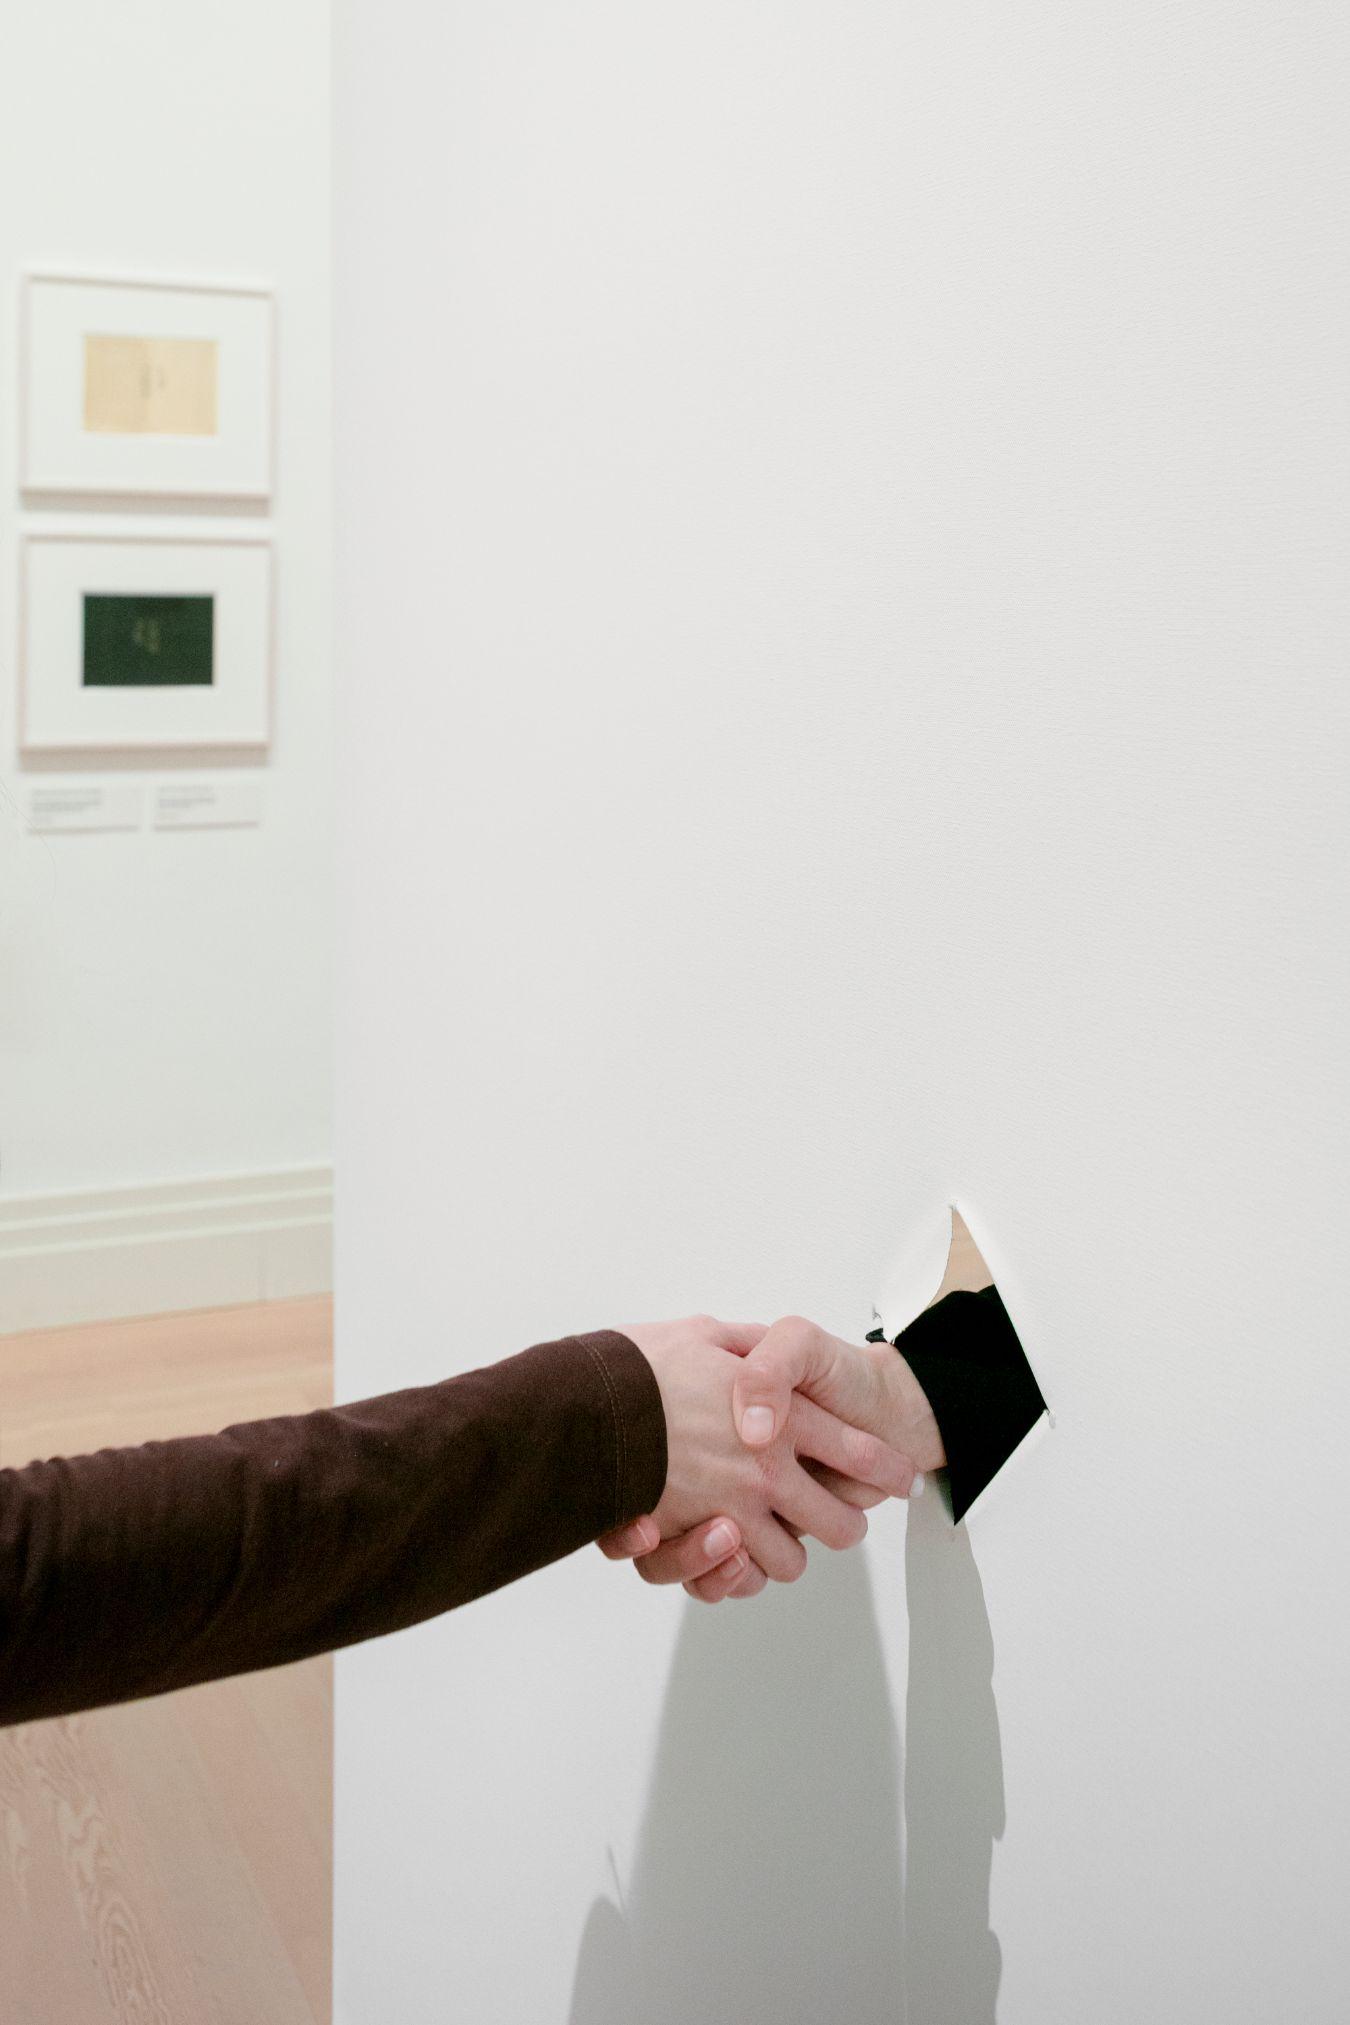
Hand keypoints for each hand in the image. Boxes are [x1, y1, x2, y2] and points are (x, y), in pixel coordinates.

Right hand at [595, 1314, 921, 1598]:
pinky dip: (738, 1572)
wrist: (586, 1402)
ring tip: (782, 1534)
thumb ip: (748, 1347)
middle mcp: (764, 1467)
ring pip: (790, 1560)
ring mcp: (732, 1508)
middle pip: (839, 1523)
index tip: (899, 1475)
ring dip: (789, 1551)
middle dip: (845, 1521)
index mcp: (779, 1415)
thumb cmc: (640, 1367)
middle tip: (840, 1513)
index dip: (885, 1466)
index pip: (857, 1450)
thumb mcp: (703, 1333)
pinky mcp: (696, 1539)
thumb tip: (764, 1349)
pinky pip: (736, 1578)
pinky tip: (736, 1551)